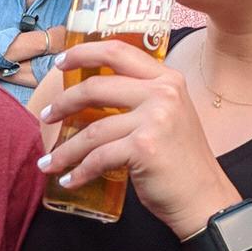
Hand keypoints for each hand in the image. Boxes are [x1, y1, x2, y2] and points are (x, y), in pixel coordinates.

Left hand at [40, 38, 236, 238]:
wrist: (205, 199)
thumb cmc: (182, 162)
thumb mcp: (169, 116)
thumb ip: (141, 99)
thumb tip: (92, 94)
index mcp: (168, 80)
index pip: (118, 51)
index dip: (83, 53)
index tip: (60, 62)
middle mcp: (163, 93)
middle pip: (96, 87)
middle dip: (63, 102)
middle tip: (47, 115)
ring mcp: (154, 119)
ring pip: (92, 129)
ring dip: (65, 149)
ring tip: (50, 161)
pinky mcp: (143, 148)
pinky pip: (98, 157)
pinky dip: (79, 172)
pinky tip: (70, 180)